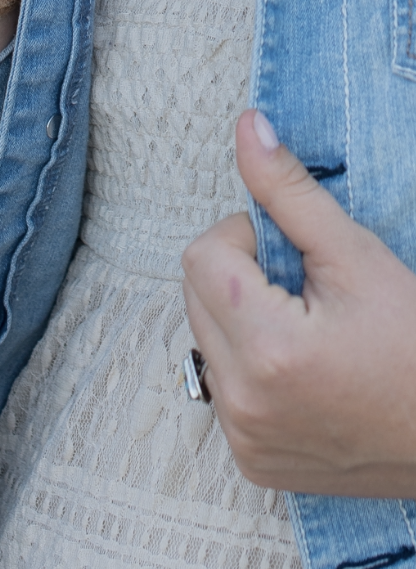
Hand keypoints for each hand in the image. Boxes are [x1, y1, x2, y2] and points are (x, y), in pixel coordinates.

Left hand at [181, 109, 415, 495]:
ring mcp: (244, 439)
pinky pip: (222, 386)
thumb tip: (246, 127)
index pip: (201, 255)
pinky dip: (250, 367)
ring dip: (242, 321)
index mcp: (266, 350)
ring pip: (205, 339)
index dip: (244, 238)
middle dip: (240, 277)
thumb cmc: (412, 345)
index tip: (290, 254)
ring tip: (307, 333)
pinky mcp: (251, 462)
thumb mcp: (354, 255)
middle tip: (304, 292)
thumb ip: (288, 190)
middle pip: (195, 295)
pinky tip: (301, 371)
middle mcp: (242, 403)